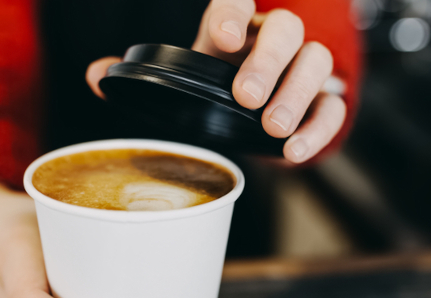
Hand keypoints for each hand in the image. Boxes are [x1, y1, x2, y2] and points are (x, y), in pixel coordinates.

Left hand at [86, 0, 345, 163]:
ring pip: (317, 62)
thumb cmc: (214, 90)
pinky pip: (334, 107)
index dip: (232, 12)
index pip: (236, 1)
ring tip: (273, 127)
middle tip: (246, 96)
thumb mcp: (179, 81)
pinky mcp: (321, 102)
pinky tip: (294, 150)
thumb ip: (140, 77)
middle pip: (286, 29)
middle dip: (268, 61)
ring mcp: (301, 69)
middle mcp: (272, 41)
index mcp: (233, 28)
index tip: (220, 37)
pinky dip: (319, 128)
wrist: (251, 115)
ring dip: (297, 93)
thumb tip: (97, 76)